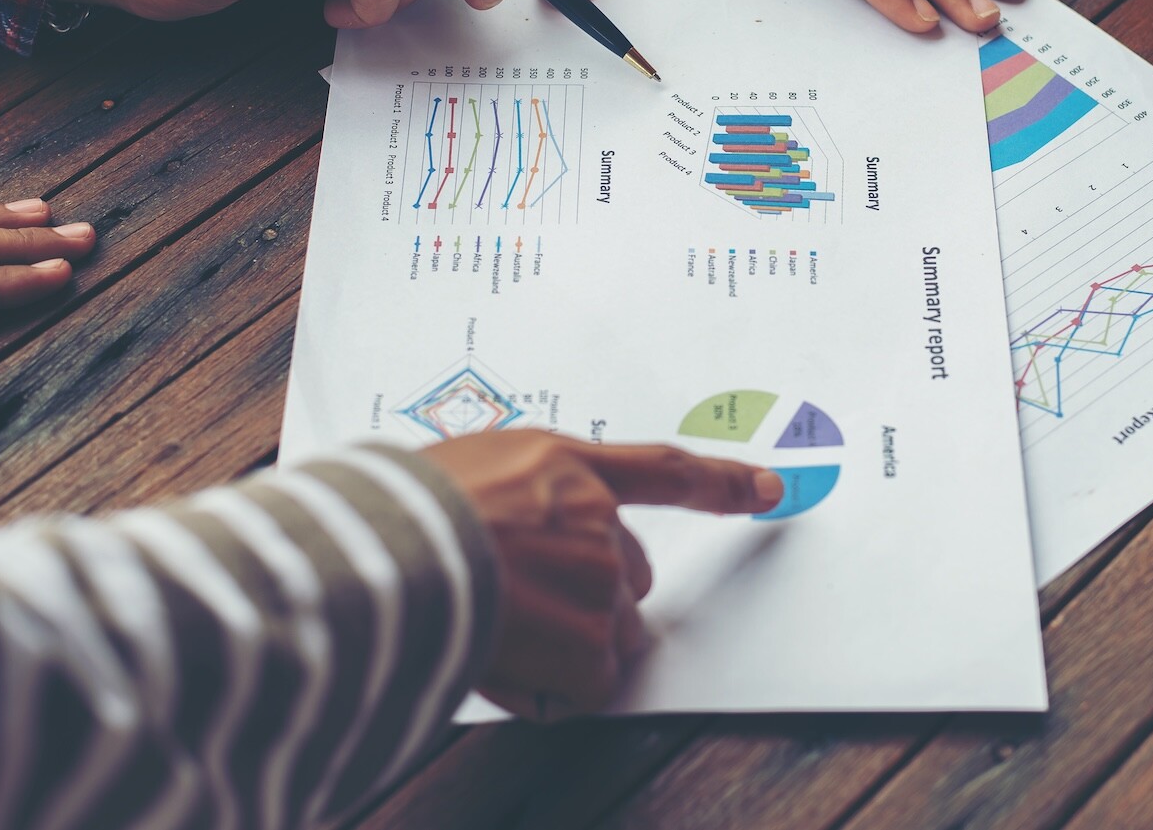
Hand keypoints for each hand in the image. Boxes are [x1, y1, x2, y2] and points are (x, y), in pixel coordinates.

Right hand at [426, 431, 782, 717]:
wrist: (380, 553)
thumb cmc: (396, 515)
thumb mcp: (464, 471)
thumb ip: (518, 496)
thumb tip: (524, 537)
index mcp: (563, 463)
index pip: (663, 471)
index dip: (722, 482)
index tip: (771, 489)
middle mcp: (595, 516)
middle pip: (629, 574)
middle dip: (588, 595)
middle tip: (517, 599)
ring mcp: (598, 577)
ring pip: (608, 633)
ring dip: (566, 644)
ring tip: (496, 628)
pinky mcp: (591, 639)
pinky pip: (589, 682)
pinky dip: (553, 688)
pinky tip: (503, 662)